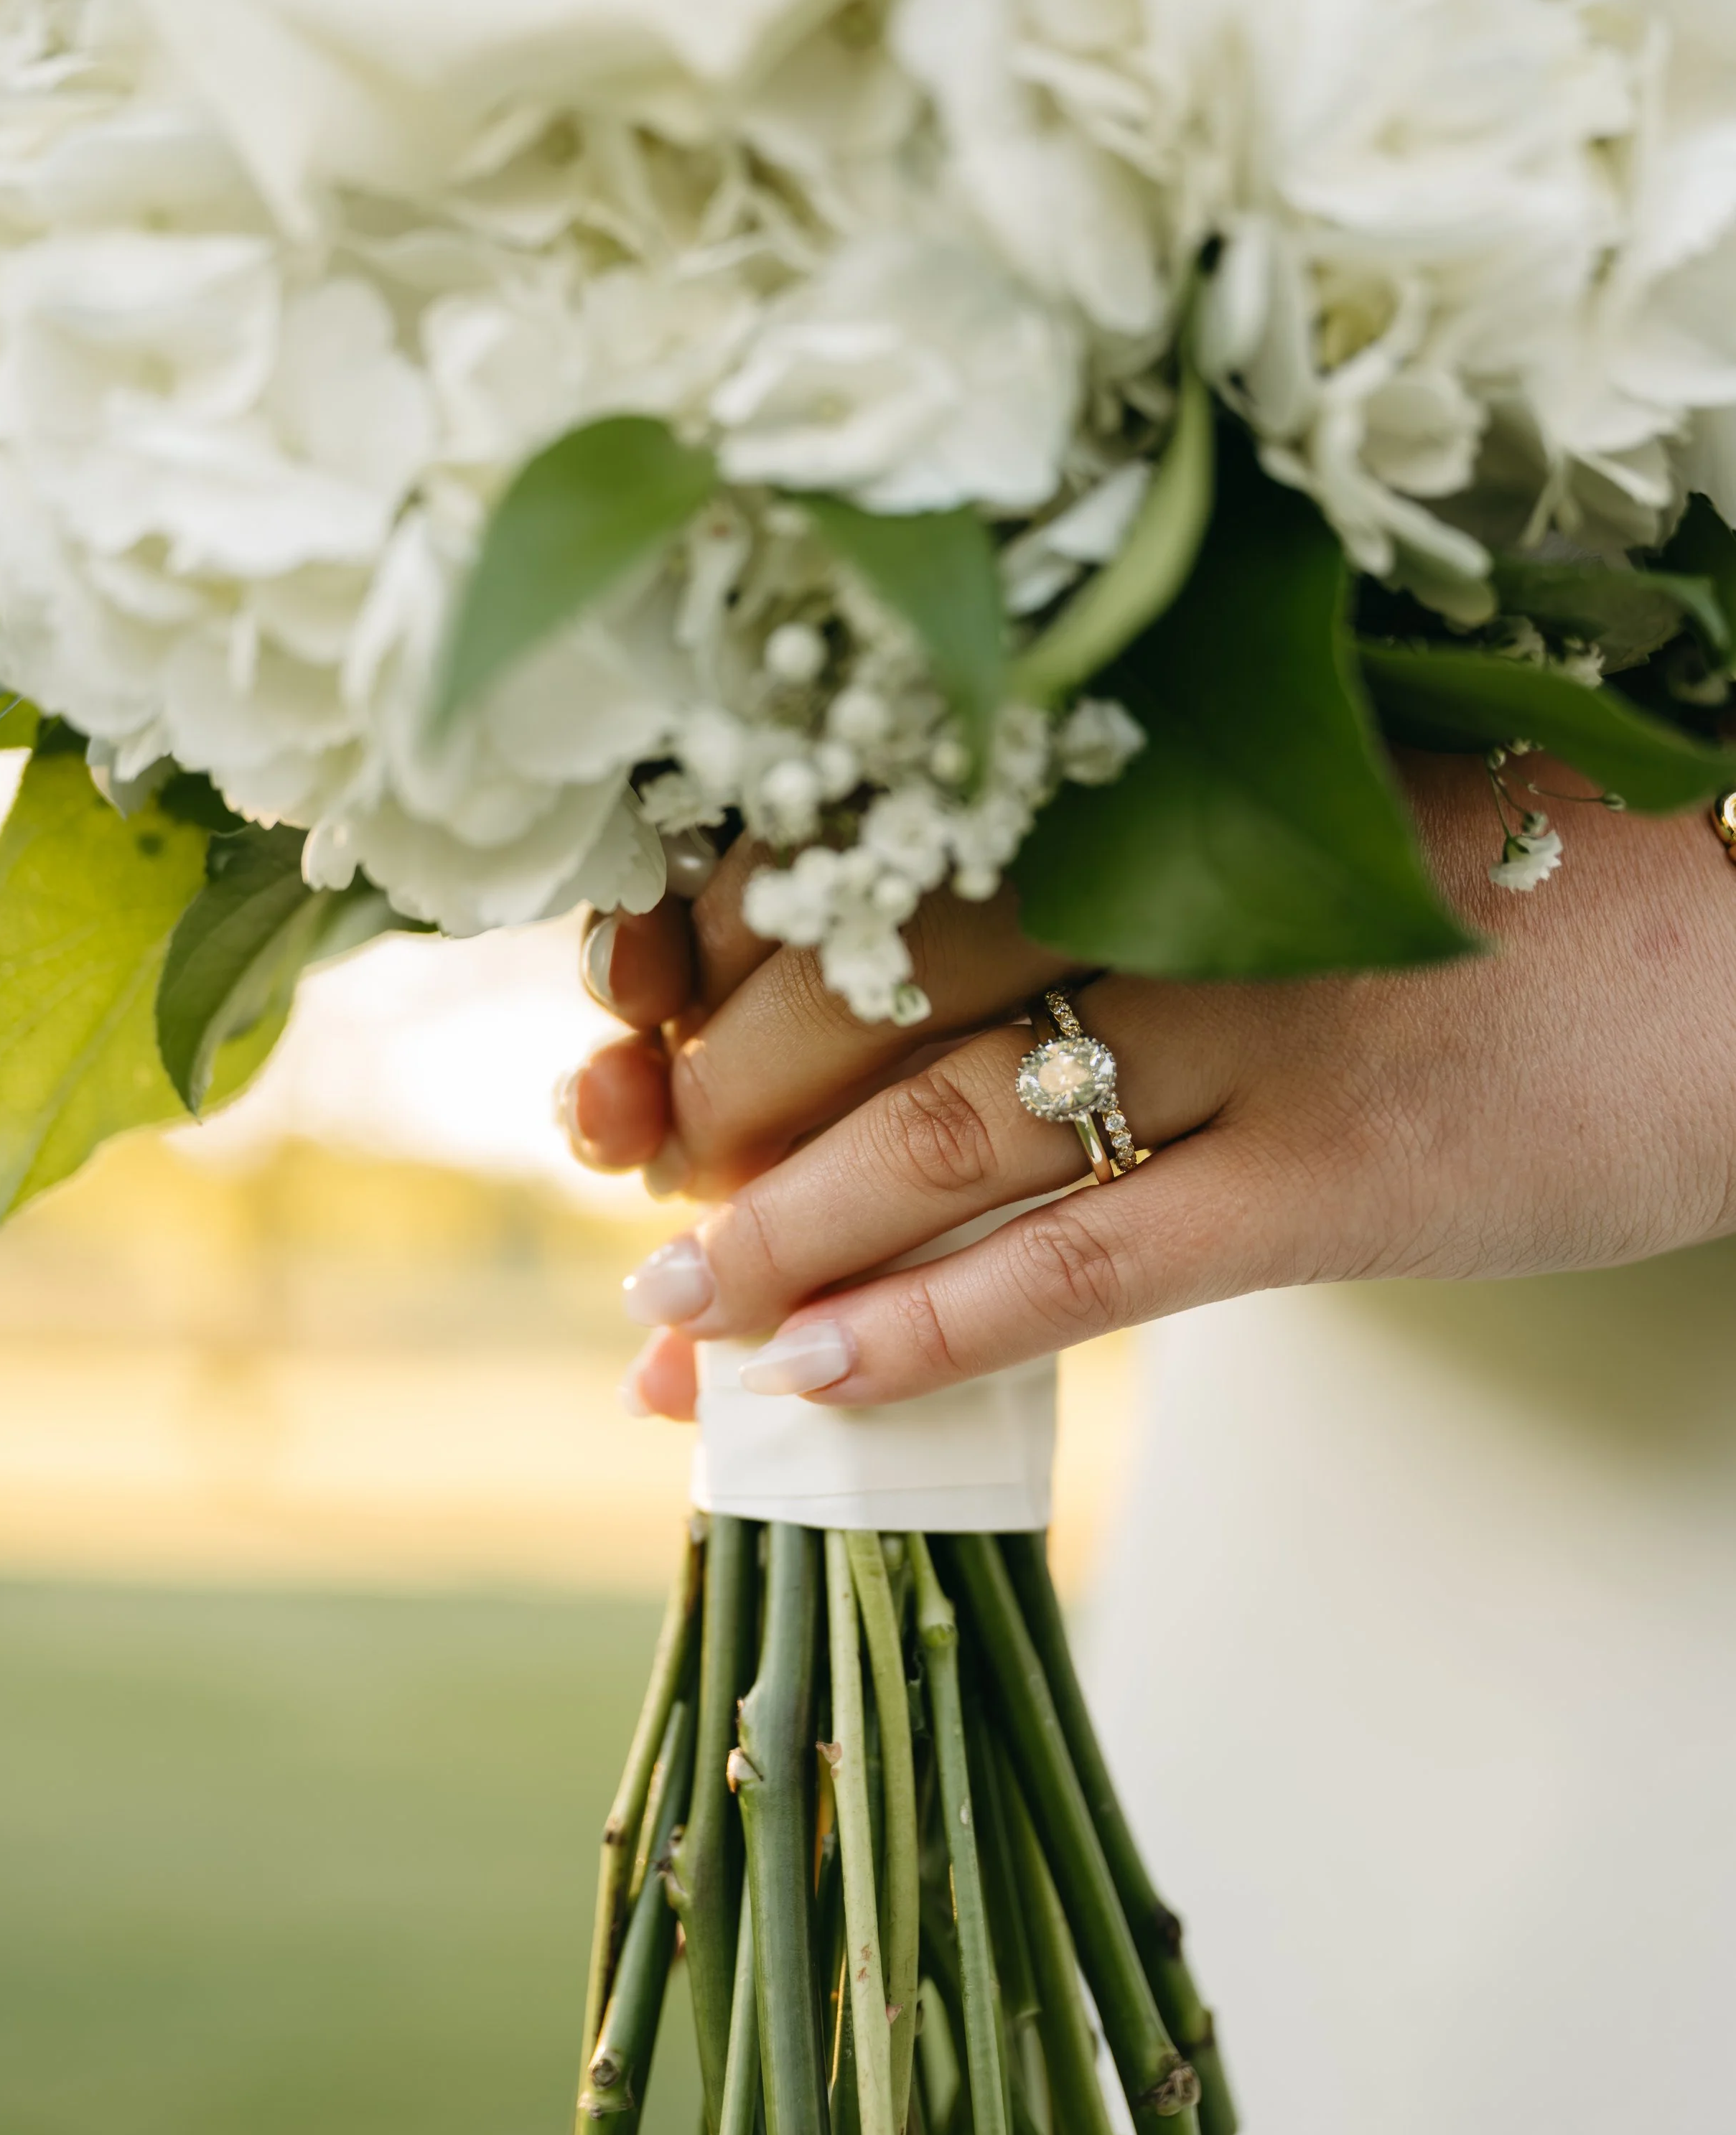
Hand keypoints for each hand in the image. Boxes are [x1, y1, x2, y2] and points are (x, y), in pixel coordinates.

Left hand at [615, 756, 1735, 1411]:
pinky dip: (927, 1323)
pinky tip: (810, 1375)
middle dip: (712, 1097)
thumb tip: (884, 937)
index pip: (854, 841)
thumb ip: (1106, 848)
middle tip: (633, 1166)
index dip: (712, 937)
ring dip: (770, 1231)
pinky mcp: (1336, 1179)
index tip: (633, 1001)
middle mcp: (1177, 876)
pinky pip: (1084, 1265)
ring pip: (939, 1133)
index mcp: (1147, 759)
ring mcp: (1256, 1032)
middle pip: (859, 987)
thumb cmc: (1501, 871)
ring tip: (670, 1306)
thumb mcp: (1293, 800)